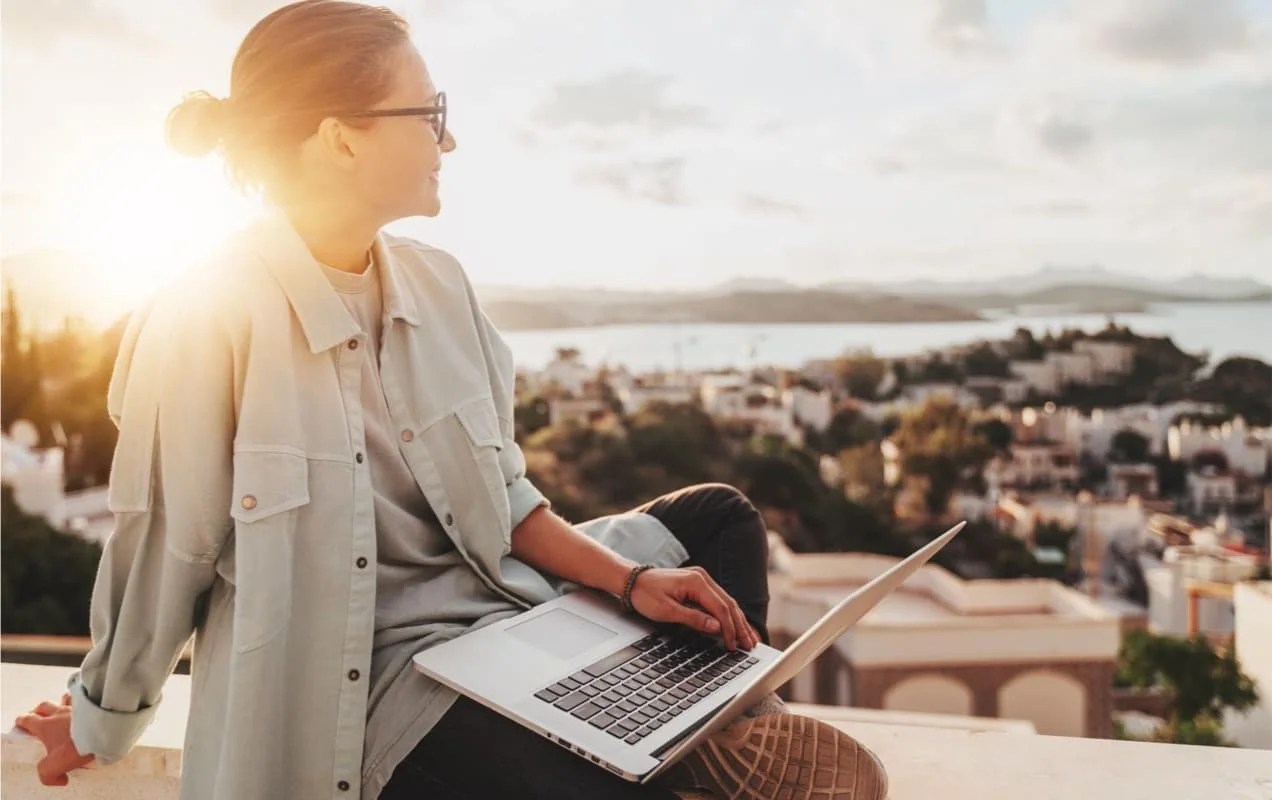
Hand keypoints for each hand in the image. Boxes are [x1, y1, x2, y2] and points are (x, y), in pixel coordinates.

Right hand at [13, 693, 94, 785]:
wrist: (104, 730)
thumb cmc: (78, 743)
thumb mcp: (55, 765)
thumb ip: (48, 774)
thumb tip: (58, 779)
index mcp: (46, 726)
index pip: (27, 720)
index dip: (22, 722)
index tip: (22, 724)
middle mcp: (59, 712)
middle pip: (44, 706)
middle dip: (39, 711)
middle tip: (39, 716)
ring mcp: (77, 706)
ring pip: (64, 699)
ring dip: (62, 703)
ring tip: (64, 709)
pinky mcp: (94, 704)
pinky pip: (86, 698)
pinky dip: (84, 701)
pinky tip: (88, 707)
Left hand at [627, 566, 760, 650]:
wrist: (632, 581)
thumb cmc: (646, 594)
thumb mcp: (667, 610)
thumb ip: (693, 618)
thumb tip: (716, 627)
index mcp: (696, 582)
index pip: (721, 608)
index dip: (729, 629)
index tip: (733, 645)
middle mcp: (703, 578)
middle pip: (729, 604)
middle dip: (741, 626)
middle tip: (750, 645)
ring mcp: (702, 579)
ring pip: (727, 602)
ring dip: (738, 621)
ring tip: (748, 638)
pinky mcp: (699, 584)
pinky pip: (719, 600)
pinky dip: (729, 614)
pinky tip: (736, 625)